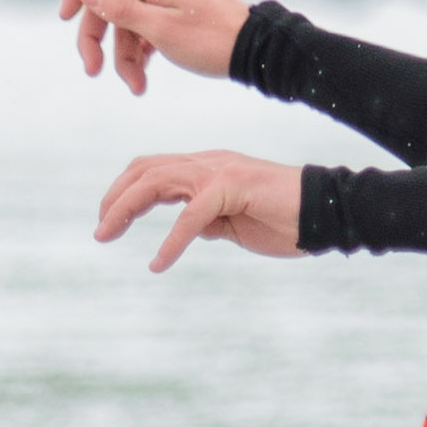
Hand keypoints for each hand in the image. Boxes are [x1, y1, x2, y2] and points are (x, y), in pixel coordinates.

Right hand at [60, 0, 251, 95]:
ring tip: (136, 88)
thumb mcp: (161, 30)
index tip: (66, 19)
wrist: (257, 51)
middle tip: (93, 71)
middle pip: (104, 1)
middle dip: (95, 37)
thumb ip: (121, 9)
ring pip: (123, 24)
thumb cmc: (213, 40)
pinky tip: (145, 80)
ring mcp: (162, 0)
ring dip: (121, 58)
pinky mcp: (171, 18)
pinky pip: (142, 33)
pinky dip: (139, 56)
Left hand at [97, 149, 305, 270]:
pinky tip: (158, 264)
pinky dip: (171, 241)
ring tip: (107, 235)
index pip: (152, 169)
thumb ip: (211, 221)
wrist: (326, 211)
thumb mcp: (236, 223)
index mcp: (206, 169)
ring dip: (125, 209)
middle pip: (144, 169)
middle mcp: (207, 163)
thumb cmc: (286, 219)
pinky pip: (191, 215)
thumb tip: (187, 230)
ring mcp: (219, 171)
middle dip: (114, 198)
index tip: (106, 221)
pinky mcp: (233, 186)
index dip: (123, 192)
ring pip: (156, 181)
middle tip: (99, 232)